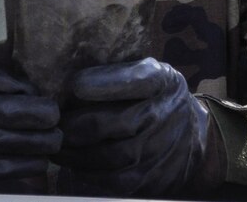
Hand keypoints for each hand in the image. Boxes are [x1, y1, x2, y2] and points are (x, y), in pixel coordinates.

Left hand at [56, 58, 208, 196]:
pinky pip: (113, 180)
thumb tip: (68, 65)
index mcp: (161, 81)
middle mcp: (162, 115)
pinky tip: (71, 162)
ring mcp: (158, 150)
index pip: (135, 79)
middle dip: (77, 123)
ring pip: (110, 156)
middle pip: (116, 122)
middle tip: (53, 122)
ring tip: (55, 143)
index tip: (73, 84)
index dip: (102, 83)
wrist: (193, 137)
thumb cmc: (156, 96)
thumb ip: (120, 67)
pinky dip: (87, 172)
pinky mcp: (150, 178)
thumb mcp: (150, 70)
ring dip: (76, 151)